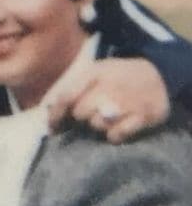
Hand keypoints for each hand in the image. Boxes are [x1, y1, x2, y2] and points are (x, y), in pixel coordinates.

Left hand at [46, 57, 169, 143]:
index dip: (55, 113)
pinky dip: (113, 135)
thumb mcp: (95, 71)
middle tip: (87, 115)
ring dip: (97, 126)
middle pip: (81, 113)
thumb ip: (74, 87)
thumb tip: (48, 110)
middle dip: (80, 117)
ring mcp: (126, 102)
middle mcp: (108, 87)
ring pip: (97, 125)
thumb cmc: (118, 75)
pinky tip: (116, 127)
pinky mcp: (142, 117)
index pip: (67, 95)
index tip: (50, 126)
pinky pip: (117, 135)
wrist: (157, 74)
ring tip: (104, 117)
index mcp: (94, 73)